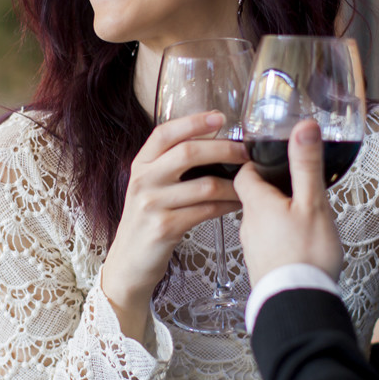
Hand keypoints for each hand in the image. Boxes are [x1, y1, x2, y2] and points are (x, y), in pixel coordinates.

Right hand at [101, 111, 247, 334]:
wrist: (129, 262)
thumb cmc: (149, 219)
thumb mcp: (152, 186)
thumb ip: (173, 165)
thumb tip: (218, 144)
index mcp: (141, 164)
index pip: (165, 133)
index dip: (194, 122)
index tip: (220, 117)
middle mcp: (143, 180)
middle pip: (188, 153)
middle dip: (224, 150)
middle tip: (247, 153)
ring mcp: (151, 204)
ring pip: (205, 185)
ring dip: (234, 184)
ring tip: (249, 184)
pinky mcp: (164, 228)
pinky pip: (206, 211)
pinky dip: (228, 206)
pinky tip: (239, 204)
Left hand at [234, 120, 342, 286]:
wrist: (297, 305)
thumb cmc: (305, 256)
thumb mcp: (311, 204)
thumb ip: (305, 165)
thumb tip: (303, 128)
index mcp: (256, 203)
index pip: (244, 172)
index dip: (255, 160)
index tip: (269, 155)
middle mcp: (249, 225)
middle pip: (253, 196)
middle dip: (272, 187)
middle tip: (293, 182)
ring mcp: (255, 248)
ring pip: (262, 220)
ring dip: (278, 213)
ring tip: (301, 212)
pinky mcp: (263, 266)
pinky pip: (269, 242)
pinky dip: (281, 236)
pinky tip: (298, 241)